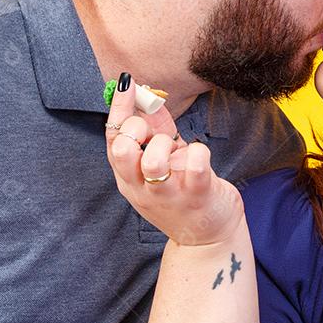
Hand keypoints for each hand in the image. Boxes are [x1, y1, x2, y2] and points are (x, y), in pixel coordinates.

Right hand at [105, 77, 243, 246]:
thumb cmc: (183, 193)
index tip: (128, 84)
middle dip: (137, 129)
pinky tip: (199, 156)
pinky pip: (195, 164)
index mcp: (129, 178)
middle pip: (122, 150)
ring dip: (166, 144)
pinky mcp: (197, 196)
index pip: (113, 139)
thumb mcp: (162, 163)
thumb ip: (154, 131)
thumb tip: (145, 94)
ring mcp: (169, 194)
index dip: (119, 109)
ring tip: (177, 151)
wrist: (208, 239)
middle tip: (155, 135)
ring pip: (153, 160)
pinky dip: (198, 151)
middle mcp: (143, 188)